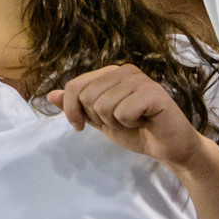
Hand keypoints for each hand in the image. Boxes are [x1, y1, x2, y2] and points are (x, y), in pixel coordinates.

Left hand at [51, 64, 214, 170]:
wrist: (168, 147)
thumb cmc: (137, 132)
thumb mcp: (99, 121)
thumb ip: (77, 107)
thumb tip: (50, 95)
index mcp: (111, 73)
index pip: (74, 86)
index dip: (72, 110)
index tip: (81, 125)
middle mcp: (125, 71)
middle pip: (86, 96)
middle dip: (99, 118)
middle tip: (121, 122)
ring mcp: (140, 79)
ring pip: (103, 105)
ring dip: (116, 123)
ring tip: (134, 121)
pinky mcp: (153, 93)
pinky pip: (122, 112)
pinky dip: (130, 124)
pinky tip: (144, 122)